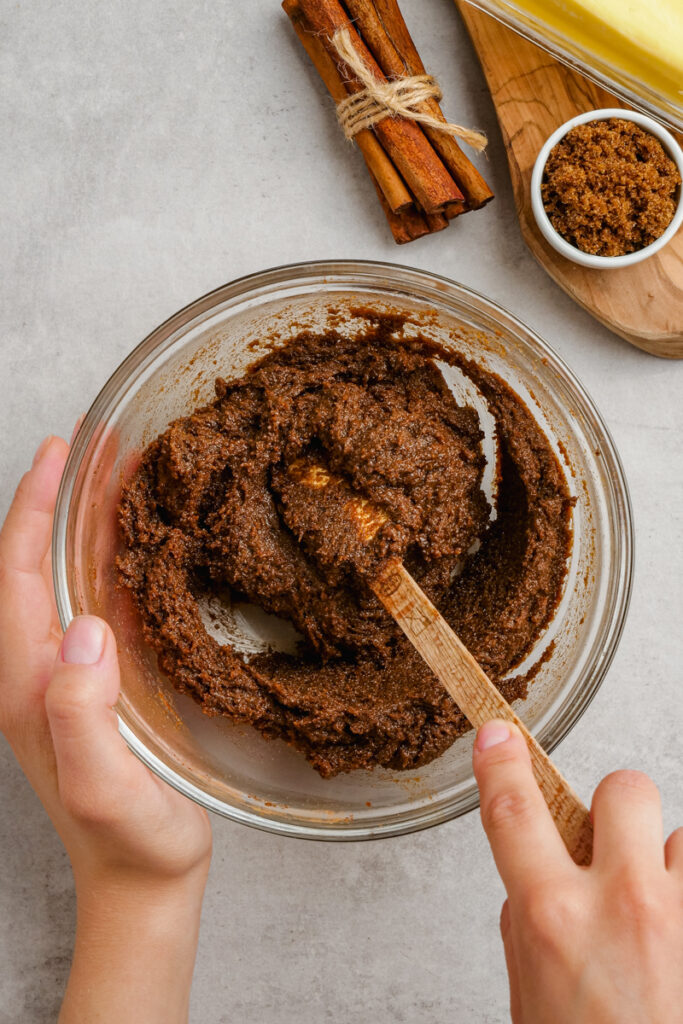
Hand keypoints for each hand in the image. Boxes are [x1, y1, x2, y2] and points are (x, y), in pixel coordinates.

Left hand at [0, 436, 211, 1022]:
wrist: (143, 883)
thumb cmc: (131, 844)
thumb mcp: (104, 788)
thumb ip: (82, 714)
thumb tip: (87, 630)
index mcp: (29, 686)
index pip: (16, 577)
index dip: (32, 510)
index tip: (58, 455)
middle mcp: (39, 673)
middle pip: (34, 567)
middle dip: (57, 501)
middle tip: (96, 448)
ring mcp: (66, 678)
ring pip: (64, 580)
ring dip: (83, 525)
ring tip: (117, 478)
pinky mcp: (98, 686)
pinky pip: (95, 604)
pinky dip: (109, 563)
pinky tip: (137, 546)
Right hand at [473, 720, 682, 1023]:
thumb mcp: (530, 996)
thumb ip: (528, 923)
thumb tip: (536, 877)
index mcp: (552, 919)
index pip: (513, 812)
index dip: (501, 763)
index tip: (498, 734)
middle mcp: (621, 903)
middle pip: (623, 786)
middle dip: (617, 809)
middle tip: (614, 851)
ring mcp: (681, 914)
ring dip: (669, 864)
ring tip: (664, 916)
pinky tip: (682, 929)